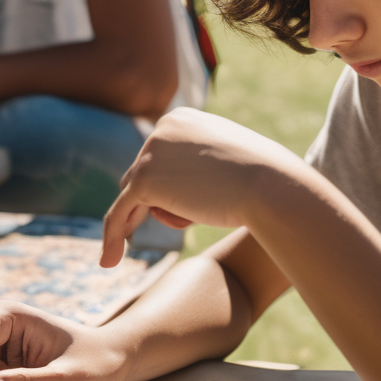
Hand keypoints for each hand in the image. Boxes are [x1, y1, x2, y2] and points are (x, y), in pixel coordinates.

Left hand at [100, 107, 306, 266]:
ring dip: (155, 215)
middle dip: (161, 199)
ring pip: (135, 195)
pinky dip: (113, 235)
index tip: (182, 201)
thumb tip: (175, 190)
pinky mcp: (144, 180)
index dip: (170, 183)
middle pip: (144, 173)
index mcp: (181, 119)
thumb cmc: (262, 178)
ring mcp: (150, 153)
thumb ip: (199, 168)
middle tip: (189, 216)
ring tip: (195, 219)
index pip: (160, 156)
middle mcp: (161, 128)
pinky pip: (119, 212)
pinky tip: (109, 260)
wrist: (270, 185)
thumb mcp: (228, 163)